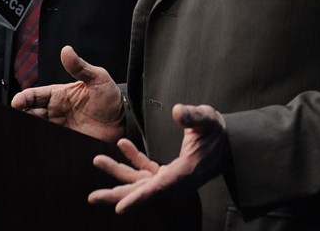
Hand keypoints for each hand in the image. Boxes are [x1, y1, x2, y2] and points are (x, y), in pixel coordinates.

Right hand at [10, 45, 123, 142]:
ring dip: (26, 130)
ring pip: (35, 129)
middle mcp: (55, 112)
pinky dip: (39, 143)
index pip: (34, 95)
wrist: (123, 122)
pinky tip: (34, 145)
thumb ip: (81, 67)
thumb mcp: (98, 79)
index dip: (23, 98)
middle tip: (15, 119)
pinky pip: (47, 142)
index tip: (16, 103)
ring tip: (21, 132)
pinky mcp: (64, 142)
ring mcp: (59, 128)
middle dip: (19, 116)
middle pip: (29, 113)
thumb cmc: (110, 98)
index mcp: (58, 95)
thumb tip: (66, 50)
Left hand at [88, 103, 230, 213]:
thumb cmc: (218, 131)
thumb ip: (193, 116)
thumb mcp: (208, 119)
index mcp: (186, 172)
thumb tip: (177, 111)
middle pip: (143, 192)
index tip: (119, 208)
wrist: (227, 142)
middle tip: (92, 197)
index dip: (139, 199)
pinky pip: (147, 170)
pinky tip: (122, 144)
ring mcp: (171, 179)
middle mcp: (176, 181)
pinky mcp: (168, 173)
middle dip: (117, 194)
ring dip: (118, 172)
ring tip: (97, 161)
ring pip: (140, 182)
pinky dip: (133, 159)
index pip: (159, 188)